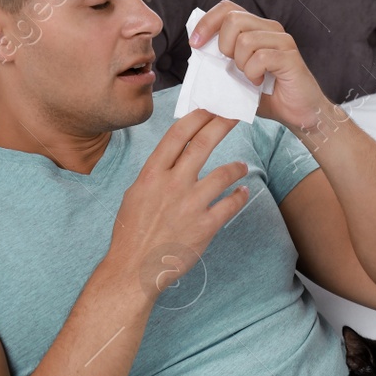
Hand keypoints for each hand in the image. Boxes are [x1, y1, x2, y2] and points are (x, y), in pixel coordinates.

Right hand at [103, 108, 249, 304]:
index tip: (211, 107)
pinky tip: (242, 193)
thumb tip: (174, 155)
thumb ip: (156, 173)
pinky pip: (230, 204)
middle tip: (237, 115)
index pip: (178, 134)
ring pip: (224, 173)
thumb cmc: (132, 231)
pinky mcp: (204, 226)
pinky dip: (239, 197)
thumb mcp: (136, 193)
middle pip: (203, 144)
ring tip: (242, 166)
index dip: (198, 116)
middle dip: (223, 124)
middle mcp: (172, 184)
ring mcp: (190, 205)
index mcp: (152, 174)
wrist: (133, 269)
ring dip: (237, 167)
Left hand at [189, 0, 339, 134]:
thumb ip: (220, 57)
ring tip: (250, 77)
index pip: (227, 8)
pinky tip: (259, 83)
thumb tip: (196, 47)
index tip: (195, 44)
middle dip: (224, 46)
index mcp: (256, 27)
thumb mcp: (236, 73)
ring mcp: (282, 40)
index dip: (207, 22)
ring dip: (241, 65)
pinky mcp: (289, 56)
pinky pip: (260, 58)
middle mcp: (270, 28)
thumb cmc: (268, 94)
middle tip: (232, 66)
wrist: (298, 113)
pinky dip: (253, 74)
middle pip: (233, 19)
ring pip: (245, 40)